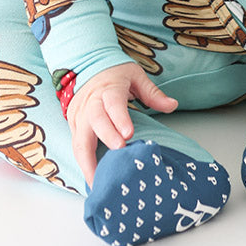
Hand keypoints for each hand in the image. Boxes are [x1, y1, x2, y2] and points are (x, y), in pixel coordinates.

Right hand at [66, 62, 177, 186]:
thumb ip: (152, 93)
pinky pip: (76, 145)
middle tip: (119, 153)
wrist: (88, 64)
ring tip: (98, 181)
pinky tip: (91, 178)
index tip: (129, 133)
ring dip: (88, 161)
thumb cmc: (115, 73)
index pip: (113, 103)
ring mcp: (79, 114)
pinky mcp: (72, 124)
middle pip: (95, 121)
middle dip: (106, 137)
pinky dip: (83, 162)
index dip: (119, 118)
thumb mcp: (136, 76)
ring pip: (80, 139)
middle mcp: (91, 102)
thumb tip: (173, 105)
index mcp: (109, 89)